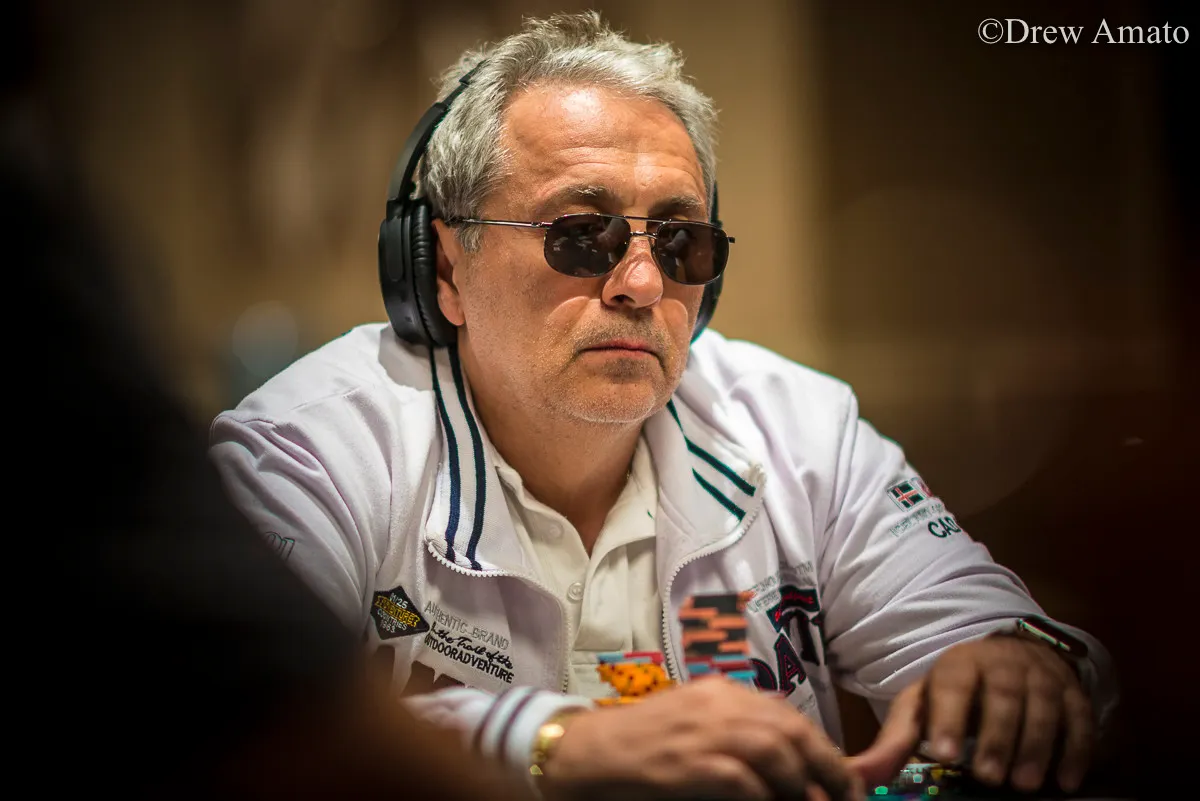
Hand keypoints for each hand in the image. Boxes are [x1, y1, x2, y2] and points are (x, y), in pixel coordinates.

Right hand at [544, 676, 860, 800]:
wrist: (590, 752)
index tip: (842, 778)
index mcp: (721, 692)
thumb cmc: (641, 741)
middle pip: (790, 729)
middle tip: (846, 797)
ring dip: (803, 784)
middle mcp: (718, 704)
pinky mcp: (690, 763)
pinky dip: (765, 797)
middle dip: (827, 767)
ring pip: (776, 750)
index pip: (786, 715)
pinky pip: (743, 781)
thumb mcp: (692, 720)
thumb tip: (786, 746)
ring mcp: (703, 732)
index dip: (822, 748)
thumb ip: (734, 726)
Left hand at [849, 636, 1093, 793]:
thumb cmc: (958, 692)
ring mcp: (1041, 675)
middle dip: (996, 737)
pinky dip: (1076, 749)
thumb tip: (860, 773)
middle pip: (1002, 695)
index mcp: (959, 664)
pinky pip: (1080, 718)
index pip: (952, 684)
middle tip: (989, 776)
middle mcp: (1002, 663)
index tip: (944, 753)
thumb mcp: (924, 705)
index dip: (949, 717)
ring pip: (1042, 705)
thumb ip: (897, 739)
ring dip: (1036, 746)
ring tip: (1024, 784)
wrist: (1008, 658)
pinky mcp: (1073, 691)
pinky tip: (1067, 780)